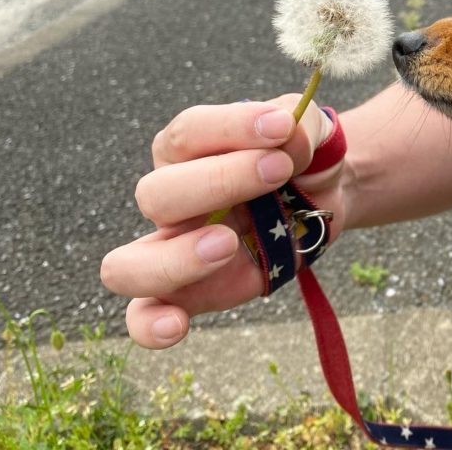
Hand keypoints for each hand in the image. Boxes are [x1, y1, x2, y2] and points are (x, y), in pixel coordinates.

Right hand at [100, 96, 340, 349]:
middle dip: (220, 181)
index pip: (188, 133)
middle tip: (278, 170)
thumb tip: (287, 136)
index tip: (281, 126)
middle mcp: (171, 196)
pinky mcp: (193, 291)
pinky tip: (176, 327)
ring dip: (175, 259)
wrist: (323, 197)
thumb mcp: (311, 127)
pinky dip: (150, 326)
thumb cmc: (302, 155)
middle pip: (157, 193)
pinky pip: (145, 316)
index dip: (231, 127)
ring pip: (128, 264)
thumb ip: (302, 123)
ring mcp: (173, 248)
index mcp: (190, 147)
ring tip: (227, 243)